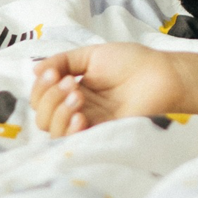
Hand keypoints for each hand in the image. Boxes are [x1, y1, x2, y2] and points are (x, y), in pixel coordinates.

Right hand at [31, 44, 189, 136]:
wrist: (163, 74)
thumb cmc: (133, 62)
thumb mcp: (91, 55)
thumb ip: (62, 61)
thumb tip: (34, 70)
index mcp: (73, 90)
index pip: (41, 98)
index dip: (41, 87)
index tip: (55, 73)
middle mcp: (78, 109)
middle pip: (42, 116)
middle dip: (49, 98)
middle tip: (72, 84)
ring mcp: (90, 123)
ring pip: (53, 130)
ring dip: (57, 112)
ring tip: (78, 96)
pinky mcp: (102, 134)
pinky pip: (74, 141)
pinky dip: (69, 129)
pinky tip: (80, 115)